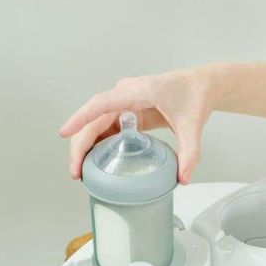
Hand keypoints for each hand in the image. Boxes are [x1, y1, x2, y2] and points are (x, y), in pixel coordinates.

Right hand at [59, 68, 214, 183]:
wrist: (200, 86)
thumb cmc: (194, 97)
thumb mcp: (192, 127)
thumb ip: (189, 154)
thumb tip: (182, 180)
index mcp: (138, 92)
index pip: (101, 104)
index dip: (81, 118)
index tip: (65, 132)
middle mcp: (125, 94)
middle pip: (93, 119)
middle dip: (80, 145)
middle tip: (75, 173)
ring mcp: (124, 102)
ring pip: (96, 123)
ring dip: (85, 146)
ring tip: (80, 172)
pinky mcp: (127, 111)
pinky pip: (106, 126)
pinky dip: (98, 144)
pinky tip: (94, 162)